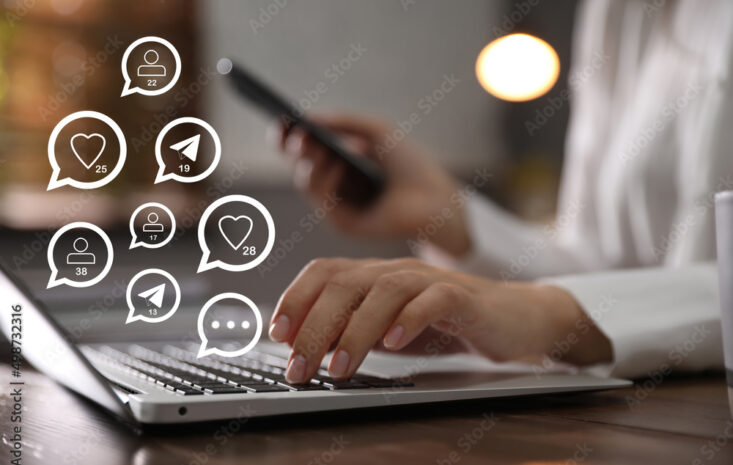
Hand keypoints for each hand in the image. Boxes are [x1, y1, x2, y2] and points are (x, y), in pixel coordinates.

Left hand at [269, 257, 611, 382]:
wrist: (514, 319)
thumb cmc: (445, 324)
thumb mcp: (390, 330)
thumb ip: (352, 331)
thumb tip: (304, 348)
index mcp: (375, 276)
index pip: (325, 272)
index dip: (296, 299)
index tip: (278, 334)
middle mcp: (397, 272)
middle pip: (346, 284)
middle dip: (315, 325)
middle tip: (299, 366)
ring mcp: (430, 280)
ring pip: (384, 291)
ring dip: (356, 330)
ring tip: (339, 366)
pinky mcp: (463, 296)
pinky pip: (434, 300)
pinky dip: (411, 319)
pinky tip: (394, 343)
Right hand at [272, 114, 471, 255]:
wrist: (436, 198)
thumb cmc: (411, 165)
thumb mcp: (377, 132)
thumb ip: (344, 122)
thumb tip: (307, 117)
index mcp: (338, 161)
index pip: (304, 149)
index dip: (289, 135)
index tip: (281, 119)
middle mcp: (333, 184)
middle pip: (299, 165)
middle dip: (294, 147)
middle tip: (296, 132)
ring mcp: (336, 205)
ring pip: (306, 182)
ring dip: (310, 161)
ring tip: (316, 144)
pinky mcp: (343, 223)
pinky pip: (322, 200)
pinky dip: (327, 180)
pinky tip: (338, 164)